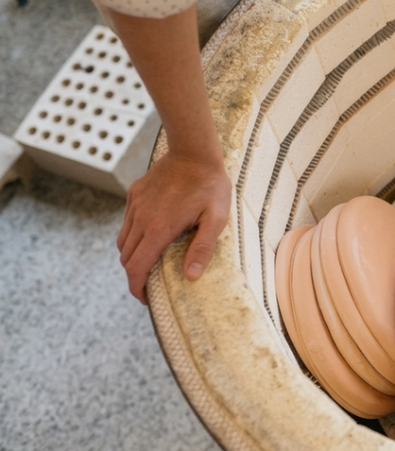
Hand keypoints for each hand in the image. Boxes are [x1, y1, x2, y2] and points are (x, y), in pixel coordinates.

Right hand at [116, 149, 230, 303]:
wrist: (194, 151)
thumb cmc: (210, 186)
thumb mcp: (216, 219)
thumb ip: (202, 248)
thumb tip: (190, 277)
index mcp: (159, 229)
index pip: (136, 268)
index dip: (137, 288)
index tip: (145, 299)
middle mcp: (141, 220)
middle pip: (126, 258)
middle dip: (134, 276)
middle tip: (150, 285)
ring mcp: (135, 206)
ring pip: (123, 241)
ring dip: (132, 257)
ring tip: (149, 264)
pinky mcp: (135, 195)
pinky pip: (128, 222)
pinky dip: (133, 236)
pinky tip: (151, 236)